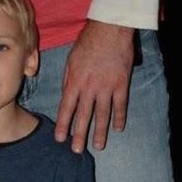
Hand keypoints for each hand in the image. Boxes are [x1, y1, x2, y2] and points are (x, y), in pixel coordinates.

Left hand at [54, 20, 134, 152]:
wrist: (109, 30)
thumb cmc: (87, 42)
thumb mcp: (71, 59)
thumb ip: (68, 79)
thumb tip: (67, 96)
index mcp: (74, 80)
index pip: (66, 107)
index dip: (63, 124)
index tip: (59, 138)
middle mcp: (90, 87)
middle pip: (84, 115)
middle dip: (79, 135)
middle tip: (76, 151)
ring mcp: (107, 87)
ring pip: (102, 114)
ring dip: (100, 132)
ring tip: (98, 146)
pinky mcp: (122, 84)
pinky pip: (120, 105)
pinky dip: (119, 117)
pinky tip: (118, 128)